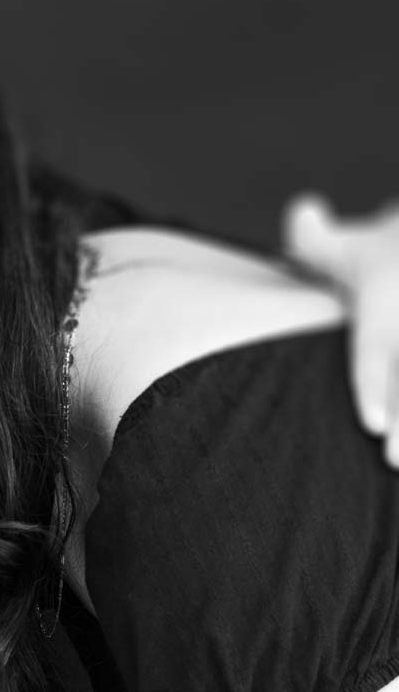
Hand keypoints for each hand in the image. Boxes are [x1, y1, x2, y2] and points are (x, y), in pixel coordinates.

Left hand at [282, 193, 398, 454]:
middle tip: (393, 461)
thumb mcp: (351, 245)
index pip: (376, 347)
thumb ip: (316, 242)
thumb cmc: (385, 253)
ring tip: (397, 470)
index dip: (373, 385)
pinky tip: (397, 480)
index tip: (372, 425)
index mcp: (384, 298)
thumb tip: (302, 211)